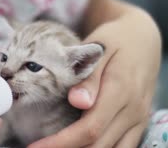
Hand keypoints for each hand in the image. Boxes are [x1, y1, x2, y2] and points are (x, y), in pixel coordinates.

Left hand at [29, 9, 160, 147]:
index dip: (60, 143)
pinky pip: (122, 147)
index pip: (89, 129)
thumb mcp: (100, 49)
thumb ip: (89, 78)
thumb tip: (77, 101)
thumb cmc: (116, 41)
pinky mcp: (139, 122)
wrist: (142, 39)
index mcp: (120, 90)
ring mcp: (138, 119)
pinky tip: (79, 146)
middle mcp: (132, 110)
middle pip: (98, 146)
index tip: (35, 147)